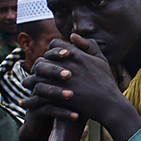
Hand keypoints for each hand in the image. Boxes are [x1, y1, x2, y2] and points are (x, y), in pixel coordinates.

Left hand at [24, 35, 140, 140]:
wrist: (109, 105)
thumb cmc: (106, 82)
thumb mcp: (101, 60)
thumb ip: (89, 45)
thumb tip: (72, 35)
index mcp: (76, 54)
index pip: (54, 44)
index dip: (51, 51)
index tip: (52, 58)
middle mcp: (67, 64)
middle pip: (43, 58)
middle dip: (40, 65)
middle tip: (38, 71)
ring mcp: (61, 79)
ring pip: (37, 74)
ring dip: (33, 78)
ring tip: (31, 83)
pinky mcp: (58, 94)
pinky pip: (39, 90)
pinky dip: (34, 94)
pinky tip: (33, 97)